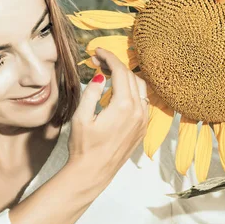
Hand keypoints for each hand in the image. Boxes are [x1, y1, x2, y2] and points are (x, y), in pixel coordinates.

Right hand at [67, 47, 148, 190]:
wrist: (93, 172)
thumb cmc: (84, 146)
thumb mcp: (81, 117)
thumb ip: (91, 93)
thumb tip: (99, 76)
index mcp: (124, 106)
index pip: (120, 71)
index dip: (109, 57)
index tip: (97, 51)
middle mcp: (138, 111)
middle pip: (131, 77)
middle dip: (115, 65)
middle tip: (98, 61)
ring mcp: (143, 121)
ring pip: (140, 88)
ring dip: (126, 77)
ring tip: (108, 74)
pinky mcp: (142, 129)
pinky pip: (143, 101)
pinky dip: (133, 90)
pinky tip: (119, 91)